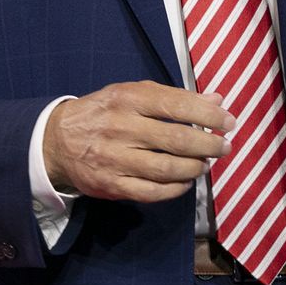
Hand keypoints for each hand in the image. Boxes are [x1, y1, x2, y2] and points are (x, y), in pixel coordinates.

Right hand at [41, 81, 234, 202]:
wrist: (57, 140)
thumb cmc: (105, 112)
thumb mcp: (134, 93)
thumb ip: (175, 96)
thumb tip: (217, 100)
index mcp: (129, 98)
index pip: (177, 105)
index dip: (209, 115)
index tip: (229, 121)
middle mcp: (122, 127)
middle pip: (176, 139)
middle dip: (209, 144)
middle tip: (225, 147)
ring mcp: (115, 158)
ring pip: (167, 168)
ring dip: (195, 168)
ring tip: (207, 164)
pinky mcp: (111, 184)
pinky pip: (151, 191)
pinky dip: (175, 189)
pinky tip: (186, 181)